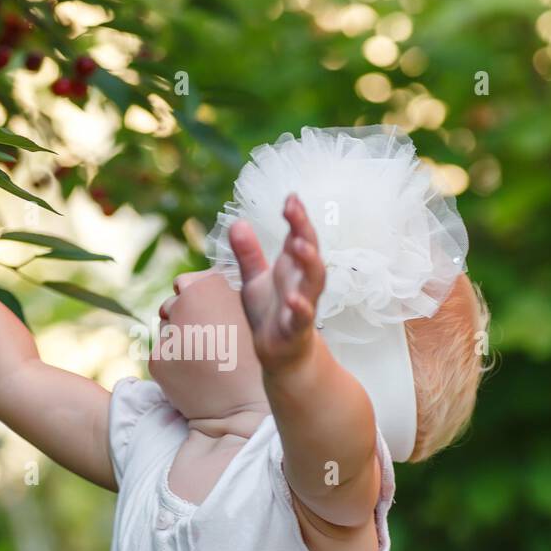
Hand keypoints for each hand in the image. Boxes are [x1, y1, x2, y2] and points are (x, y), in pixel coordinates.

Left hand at [228, 193, 325, 371]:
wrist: (278, 353)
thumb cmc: (269, 312)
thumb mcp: (254, 278)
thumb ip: (248, 253)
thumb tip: (237, 222)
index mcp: (291, 267)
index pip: (298, 236)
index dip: (296, 216)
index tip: (290, 196)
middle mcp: (301, 281)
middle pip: (309, 251)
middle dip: (303, 229)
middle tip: (294, 209)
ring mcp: (303, 304)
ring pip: (313, 281)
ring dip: (309, 262)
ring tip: (298, 244)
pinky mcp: (296, 328)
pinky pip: (302, 317)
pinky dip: (301, 307)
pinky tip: (294, 298)